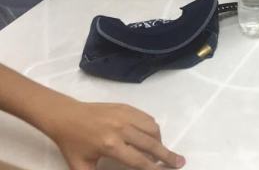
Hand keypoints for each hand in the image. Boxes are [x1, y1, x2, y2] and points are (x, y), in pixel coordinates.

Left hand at [46, 99, 184, 169]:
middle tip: (180, 162)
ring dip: (160, 141)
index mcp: (110, 145)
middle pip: (151, 144)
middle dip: (167, 155)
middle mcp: (121, 129)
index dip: (154, 168)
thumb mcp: (81, 166)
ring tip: (160, 151)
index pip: (139, 160)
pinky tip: (151, 136)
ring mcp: (125, 116)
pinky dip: (153, 128)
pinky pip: (147, 118)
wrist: (65, 116)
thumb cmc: (72, 143)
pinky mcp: (126, 107)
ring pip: (152, 129)